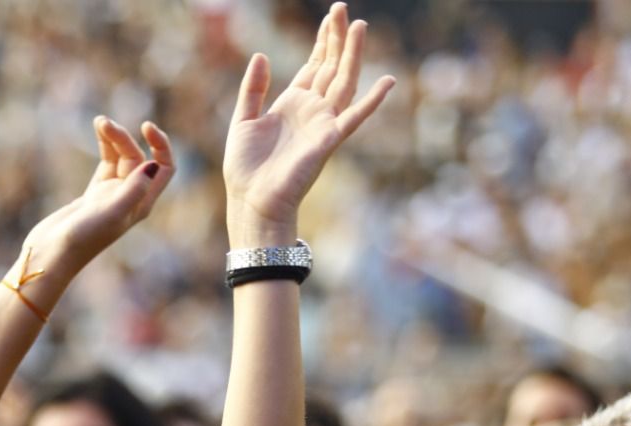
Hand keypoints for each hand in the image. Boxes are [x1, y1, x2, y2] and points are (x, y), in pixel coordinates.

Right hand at [21, 117, 175, 277]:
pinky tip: (98, 131)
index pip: (164, 168)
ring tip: (99, 122)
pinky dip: (105, 146)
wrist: (52, 254)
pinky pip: (107, 163)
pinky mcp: (94, 194)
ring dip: (114, 138)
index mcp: (142, 204)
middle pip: (137, 158)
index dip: (161, 145)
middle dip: (123, 138)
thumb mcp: (111, 214)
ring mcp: (112, 196)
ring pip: (121, 158)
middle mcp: (131, 199)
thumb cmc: (82, 238)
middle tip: (102, 123)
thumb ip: (133, 189)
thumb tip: (152, 164)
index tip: (145, 126)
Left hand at [223, 3, 394, 245]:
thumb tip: (261, 55)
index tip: (330, 17)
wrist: (251, 200)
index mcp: (292, 104)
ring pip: (343, 82)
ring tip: (359, 27)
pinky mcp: (328, 141)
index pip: (313, 66)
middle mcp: (312, 111)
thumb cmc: (246, 169)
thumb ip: (253, 89)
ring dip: (352, 55)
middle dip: (336, 39)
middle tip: (342, 9)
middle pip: (330, 67)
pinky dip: (372, 101)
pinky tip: (387, 81)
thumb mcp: (243, 120)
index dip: (322, 42)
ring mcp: (323, 124)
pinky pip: (354, 117)